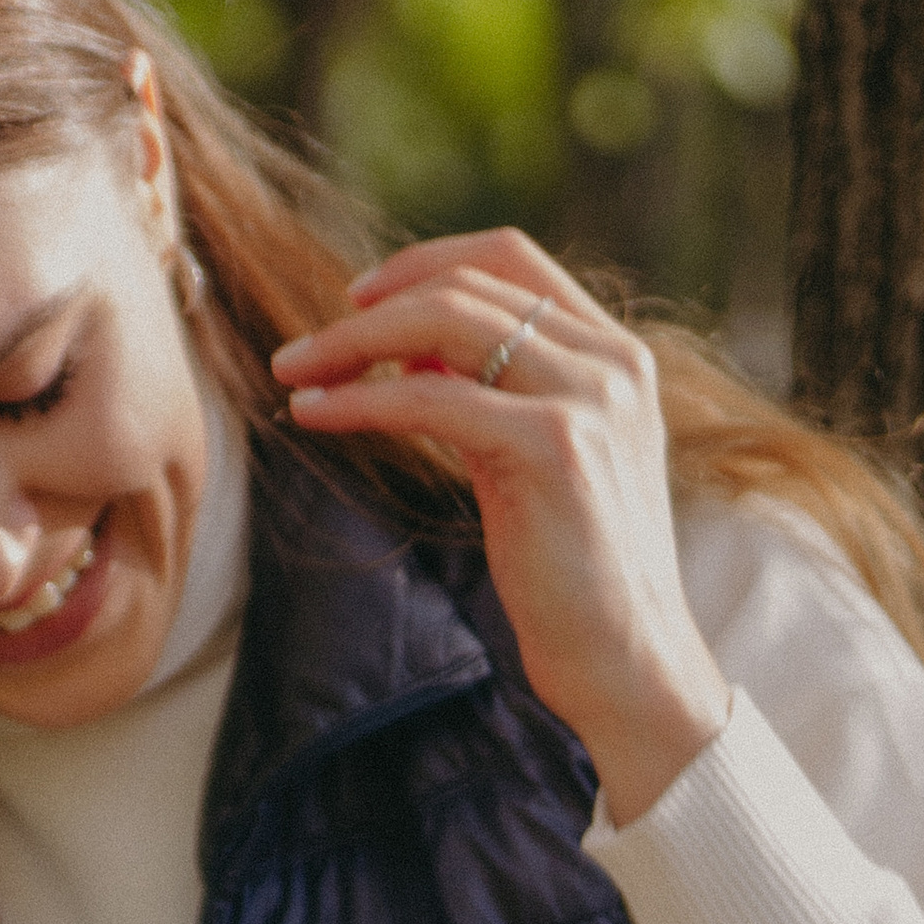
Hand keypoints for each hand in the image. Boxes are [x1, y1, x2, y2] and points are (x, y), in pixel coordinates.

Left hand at [269, 232, 731, 827]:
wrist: (628, 663)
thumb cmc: (577, 578)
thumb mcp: (538, 463)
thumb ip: (491, 397)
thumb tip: (411, 354)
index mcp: (615, 357)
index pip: (510, 260)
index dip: (426, 262)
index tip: (359, 297)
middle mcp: (611, 364)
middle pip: (468, 285)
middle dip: (371, 307)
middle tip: (303, 351)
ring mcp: (587, 399)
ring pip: (445, 322)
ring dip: (352, 342)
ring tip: (295, 373)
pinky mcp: (553, 446)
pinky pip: (428, 399)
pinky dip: (360, 400)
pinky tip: (315, 414)